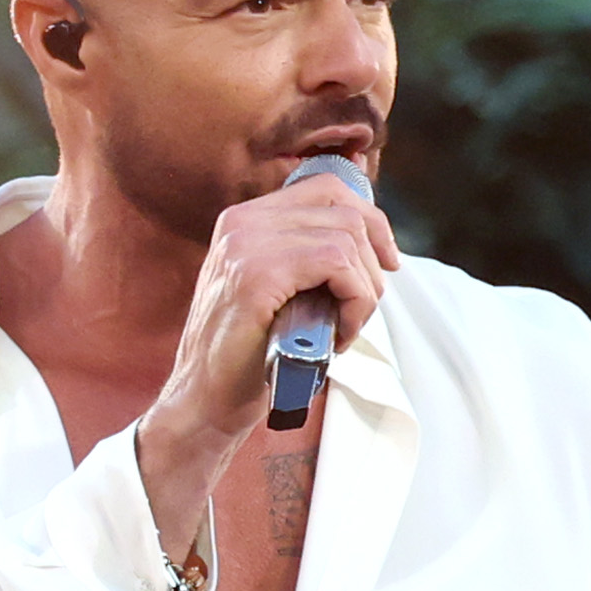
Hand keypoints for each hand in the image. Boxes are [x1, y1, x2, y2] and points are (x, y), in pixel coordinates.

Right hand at [137, 171, 401, 546]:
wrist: (203, 402)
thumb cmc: (246, 356)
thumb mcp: (276, 293)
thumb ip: (304, 258)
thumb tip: (372, 239)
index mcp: (244, 221)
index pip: (327, 188)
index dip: (370, 220)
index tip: (387, 261)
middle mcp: (241, 223)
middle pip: (344, 209)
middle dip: (374, 259)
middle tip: (365, 306)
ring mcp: (246, 245)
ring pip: (346, 238)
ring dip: (364, 289)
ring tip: (345, 328)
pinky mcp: (256, 276)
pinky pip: (337, 265)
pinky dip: (355, 302)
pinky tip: (341, 334)